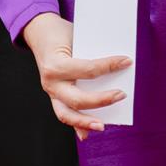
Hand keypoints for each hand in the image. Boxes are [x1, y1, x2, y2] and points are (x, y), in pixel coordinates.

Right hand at [22, 13, 129, 139]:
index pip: (87, 70)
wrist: (39, 32)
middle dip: (101, 100)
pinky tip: (86, 134)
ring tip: (102, 126)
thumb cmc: (62, 34)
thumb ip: (92, 54)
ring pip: (67, 114)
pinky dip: (76, 125)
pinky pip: (65, 114)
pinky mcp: (54, 97)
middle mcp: (50, 82)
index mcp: (56, 65)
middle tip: (121, 95)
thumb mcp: (76, 37)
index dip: (109, 66)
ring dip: (85, 122)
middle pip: (78, 99)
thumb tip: (117, 66)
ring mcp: (50, 92)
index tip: (126, 61)